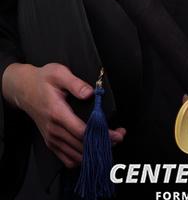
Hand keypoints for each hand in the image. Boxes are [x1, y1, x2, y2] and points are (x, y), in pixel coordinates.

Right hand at [2, 62, 125, 167]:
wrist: (23, 89)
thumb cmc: (42, 80)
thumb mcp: (59, 73)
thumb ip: (75, 83)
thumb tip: (90, 93)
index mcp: (57, 113)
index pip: (82, 131)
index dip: (101, 135)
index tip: (116, 134)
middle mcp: (54, 129)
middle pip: (82, 146)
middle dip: (103, 144)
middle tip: (120, 137)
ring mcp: (52, 138)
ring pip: (75, 155)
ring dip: (94, 153)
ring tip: (110, 143)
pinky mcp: (51, 142)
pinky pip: (67, 159)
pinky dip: (81, 159)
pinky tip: (91, 152)